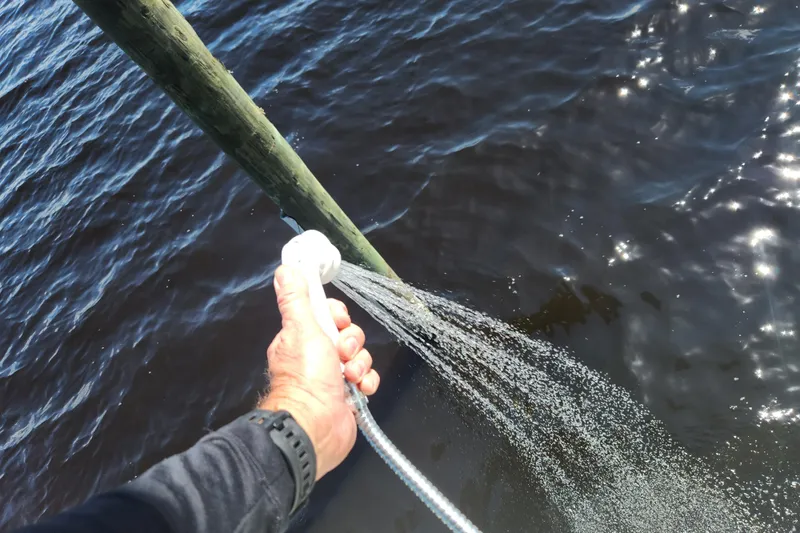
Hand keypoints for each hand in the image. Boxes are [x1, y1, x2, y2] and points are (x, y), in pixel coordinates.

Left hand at [259, 265, 379, 479]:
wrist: (315, 426)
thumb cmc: (305, 377)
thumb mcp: (300, 329)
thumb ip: (295, 298)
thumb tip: (286, 268)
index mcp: (301, 339)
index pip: (327, 315)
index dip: (337, 315)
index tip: (336, 322)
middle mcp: (316, 357)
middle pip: (348, 334)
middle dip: (352, 342)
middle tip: (343, 354)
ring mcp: (333, 378)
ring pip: (360, 357)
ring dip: (360, 364)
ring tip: (349, 376)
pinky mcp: (348, 396)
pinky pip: (367, 380)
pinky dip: (367, 383)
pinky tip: (359, 389)